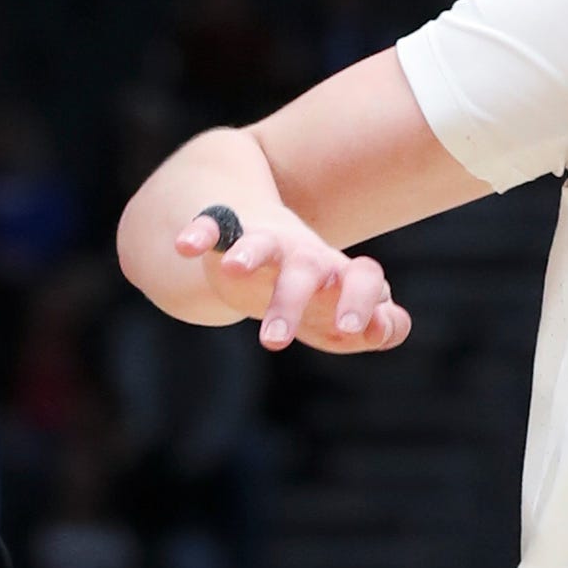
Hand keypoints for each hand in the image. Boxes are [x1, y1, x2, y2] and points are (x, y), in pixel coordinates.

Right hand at [171, 205, 408, 356]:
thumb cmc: (312, 292)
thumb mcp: (344, 316)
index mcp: (338, 275)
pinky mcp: (226, 231)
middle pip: (306, 270)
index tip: (351, 329)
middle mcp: (304, 254)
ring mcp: (265, 241)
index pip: (364, 277)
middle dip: (291, 302)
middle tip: (272, 342)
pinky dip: (200, 232)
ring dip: (249, 254)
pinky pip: (212, 225)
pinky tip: (184, 245)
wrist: (259, 241)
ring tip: (234, 269)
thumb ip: (381, 327)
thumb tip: (383, 328)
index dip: (361, 300)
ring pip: (261, 245)